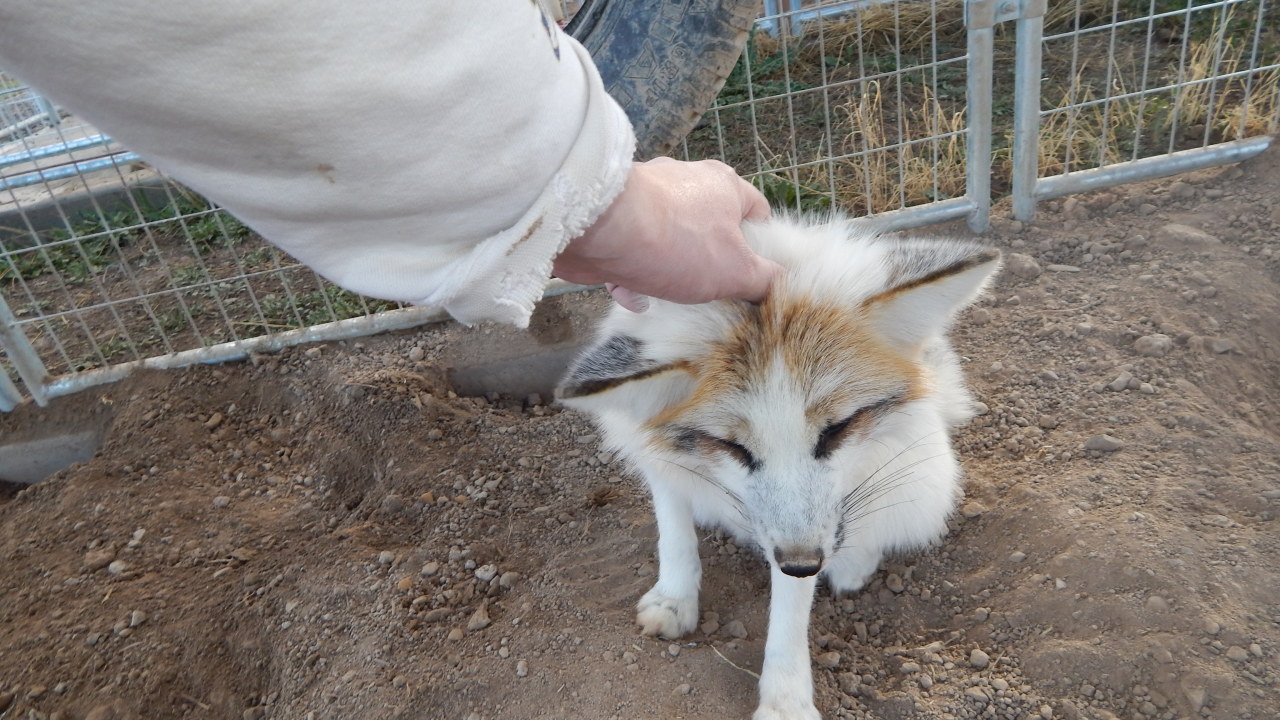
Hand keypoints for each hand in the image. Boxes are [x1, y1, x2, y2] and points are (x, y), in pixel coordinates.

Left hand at [553, 157, 780, 311]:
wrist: (597, 230)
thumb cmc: (675, 242)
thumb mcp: (735, 271)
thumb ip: (763, 281)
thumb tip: (779, 287)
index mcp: (724, 185)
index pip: (757, 211)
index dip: (761, 244)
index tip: (758, 272)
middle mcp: (686, 183)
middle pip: (710, 227)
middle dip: (710, 263)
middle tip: (714, 293)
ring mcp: (647, 198)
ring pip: (669, 241)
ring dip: (669, 272)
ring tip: (672, 299)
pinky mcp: (613, 217)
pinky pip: (632, 251)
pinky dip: (634, 276)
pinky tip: (633, 297)